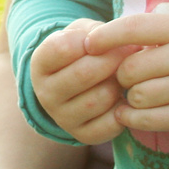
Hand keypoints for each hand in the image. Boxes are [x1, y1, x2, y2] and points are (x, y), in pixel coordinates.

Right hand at [27, 18, 132, 144]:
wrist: (79, 83)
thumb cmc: (84, 51)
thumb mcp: (83, 33)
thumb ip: (97, 32)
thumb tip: (122, 44)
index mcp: (40, 64)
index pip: (61, 48)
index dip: (90, 39)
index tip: (104, 37)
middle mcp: (45, 94)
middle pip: (84, 74)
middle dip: (112, 59)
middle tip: (129, 52)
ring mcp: (62, 117)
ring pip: (100, 99)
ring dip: (118, 84)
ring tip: (124, 75)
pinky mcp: (82, 135)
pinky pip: (110, 124)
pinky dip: (124, 109)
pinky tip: (123, 97)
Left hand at [84, 14, 168, 142]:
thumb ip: (156, 34)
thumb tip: (108, 39)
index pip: (134, 28)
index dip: (105, 36)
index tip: (89, 43)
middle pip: (129, 68)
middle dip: (122, 76)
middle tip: (129, 80)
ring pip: (135, 95)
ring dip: (130, 98)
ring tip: (140, 96)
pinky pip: (145, 119)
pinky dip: (131, 118)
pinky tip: (131, 114)